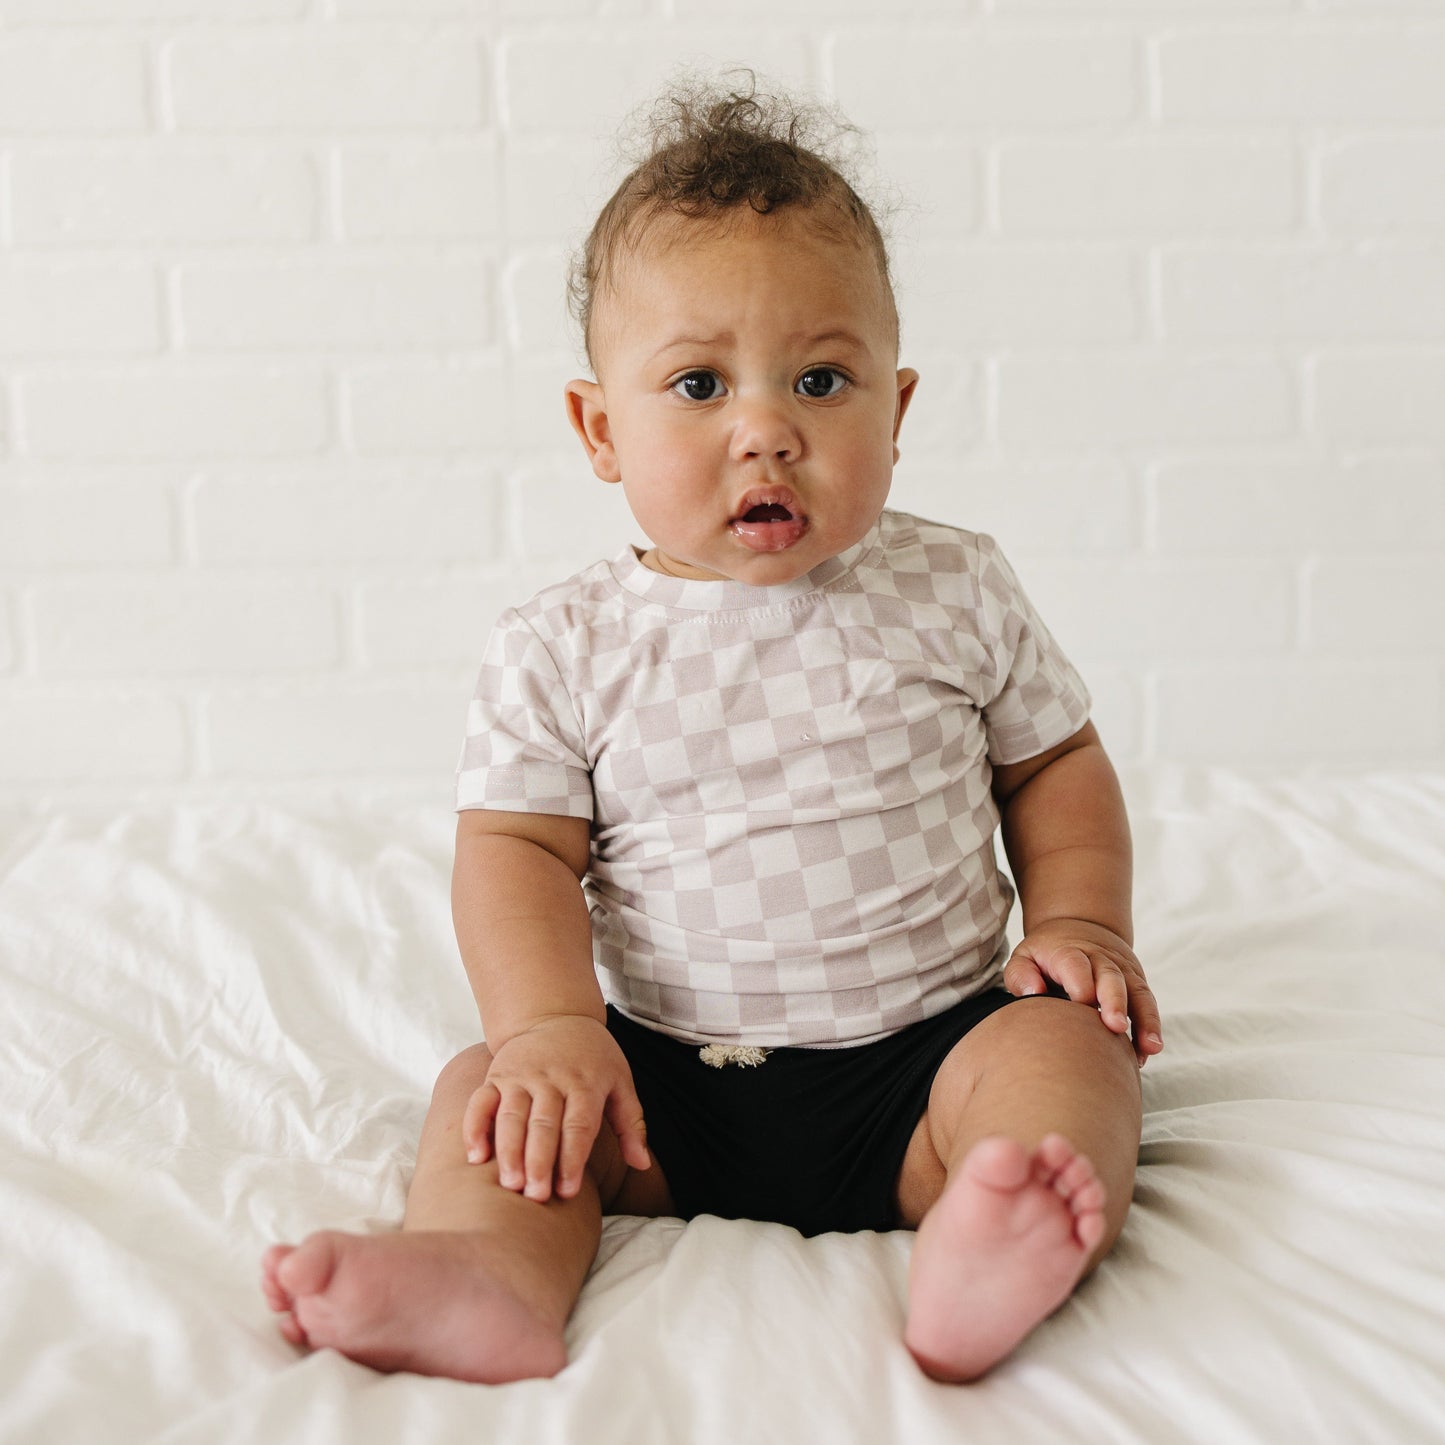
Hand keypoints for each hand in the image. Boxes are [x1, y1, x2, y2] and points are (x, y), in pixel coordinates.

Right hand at [463, 1016, 650, 1202]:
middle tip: (536, 1196)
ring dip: (508, 1151)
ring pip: (511, 1116)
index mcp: (585, 1083)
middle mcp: (551, 1078)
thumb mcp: (620, 1082)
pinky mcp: (496, 1075)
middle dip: (539, 1161)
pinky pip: (480, 1102)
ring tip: (509, 1184)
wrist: (555, 1015)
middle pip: (543, 1123)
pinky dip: (475, 1128)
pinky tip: (475, 1157)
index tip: (567, 1193)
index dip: (572, 1159)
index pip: (578, 1125)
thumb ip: (631, 1123)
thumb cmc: (593, 1059)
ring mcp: (520, 1076)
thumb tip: (642, 1165)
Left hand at [1003, 919, 1163, 1067]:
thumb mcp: (1025, 957)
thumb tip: (1033, 993)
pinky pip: (1147, 1003)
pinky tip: (1149, 1050)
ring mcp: (1122, 970)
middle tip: (1116, 1027)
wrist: (1079, 928)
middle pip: (1110, 977)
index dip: (1080, 983)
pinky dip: (1150, 1026)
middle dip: (1115, 1001)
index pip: (1075, 964)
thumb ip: (1021, 975)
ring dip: (1145, 1019)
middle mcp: (1099, 958)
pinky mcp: (1135, 982)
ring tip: (1149, 1046)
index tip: (1080, 1004)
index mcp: (1068, 952)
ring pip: (1137, 991)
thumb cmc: (1046, 954)